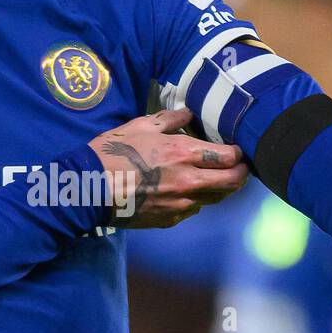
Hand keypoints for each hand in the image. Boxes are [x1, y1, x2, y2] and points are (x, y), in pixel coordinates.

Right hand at [88, 108, 248, 227]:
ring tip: (217, 177)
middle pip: (233, 182)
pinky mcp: (171, 219)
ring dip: (221, 187)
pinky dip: (197, 199)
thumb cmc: (112, 154)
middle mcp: (189, 181)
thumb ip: (170, 119)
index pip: (230, 157)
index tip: (238, 149)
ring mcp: (181, 204)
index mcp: (184, 154)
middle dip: (242, 173)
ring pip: (216, 198)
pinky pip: (194, 209)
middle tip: (241, 166)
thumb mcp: (140, 126)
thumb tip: (188, 113)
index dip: (240, 153)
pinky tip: (187, 190)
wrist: (90, 191)